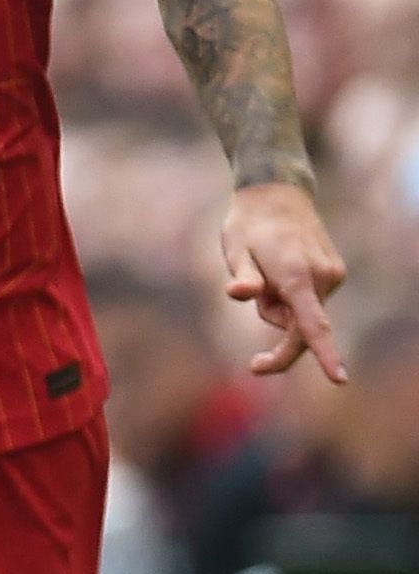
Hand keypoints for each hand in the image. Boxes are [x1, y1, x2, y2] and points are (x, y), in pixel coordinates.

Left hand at [219, 180, 346, 380]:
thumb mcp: (235, 250)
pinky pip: (309, 304)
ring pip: (303, 316)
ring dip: (280, 310)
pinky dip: (292, 300)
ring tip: (264, 277)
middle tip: (254, 365)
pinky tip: (280, 274)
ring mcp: (332, 275)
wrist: (276, 196)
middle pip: (305, 331)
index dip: (323, 353)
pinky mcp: (334, 274)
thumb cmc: (248, 226)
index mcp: (297, 276)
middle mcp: (322, 277)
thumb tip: (240, 293)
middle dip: (281, 347)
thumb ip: (242, 276)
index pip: (312, 324)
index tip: (339, 378)